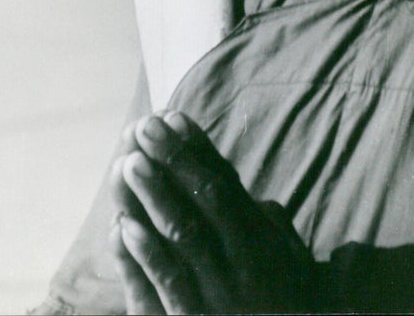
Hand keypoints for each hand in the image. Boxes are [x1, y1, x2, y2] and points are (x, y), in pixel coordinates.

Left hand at [108, 111, 315, 314]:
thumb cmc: (283, 304)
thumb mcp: (288, 260)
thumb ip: (270, 226)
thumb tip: (256, 198)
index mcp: (260, 237)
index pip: (226, 182)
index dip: (198, 149)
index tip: (174, 116)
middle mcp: (243, 257)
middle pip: (206, 198)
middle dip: (174, 159)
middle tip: (146, 126)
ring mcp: (220, 289)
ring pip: (185, 234)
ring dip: (155, 196)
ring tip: (130, 162)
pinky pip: (171, 283)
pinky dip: (147, 254)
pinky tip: (125, 226)